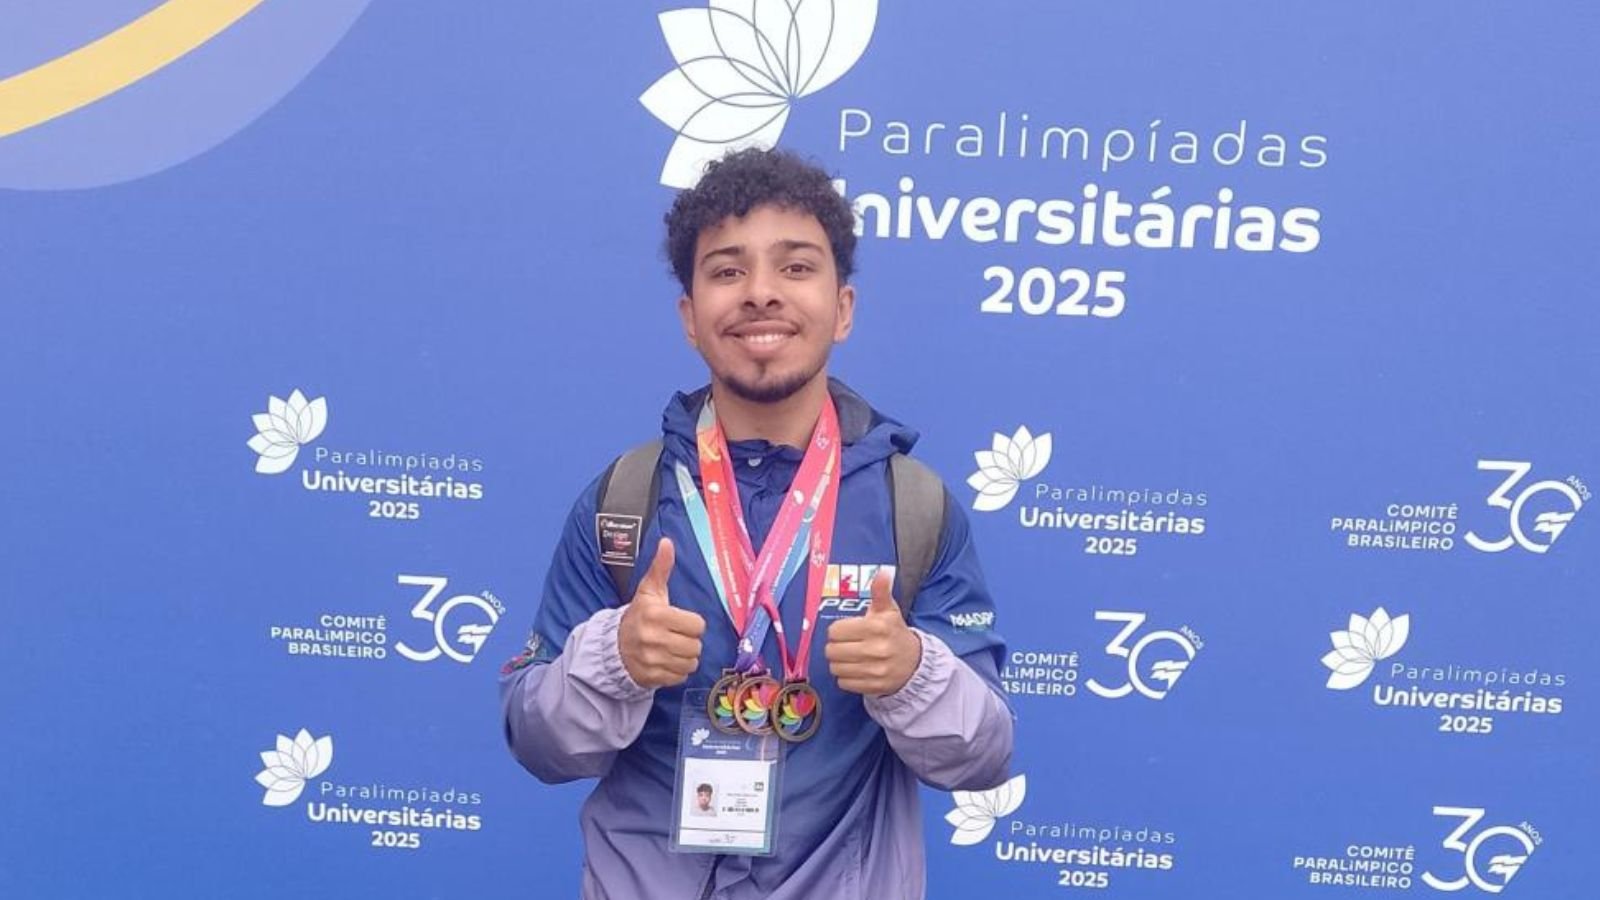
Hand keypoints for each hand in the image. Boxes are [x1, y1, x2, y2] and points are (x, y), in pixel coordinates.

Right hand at [618, 538, 705, 687]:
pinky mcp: (651, 677)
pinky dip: (677, 670)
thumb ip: (661, 567)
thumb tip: (666, 542)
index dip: (692, 623)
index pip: (697, 625)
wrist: (612, 646)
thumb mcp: (649, 591)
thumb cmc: (639, 615)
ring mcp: (652, 660)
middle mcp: (653, 638)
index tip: (680, 621)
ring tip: (672, 648)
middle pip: (696, 646)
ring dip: (685, 656)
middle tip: (676, 635)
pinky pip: (681, 676)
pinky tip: (666, 660)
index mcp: (656, 615)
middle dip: (689, 641)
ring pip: (691, 663)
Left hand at [825, 568, 921, 695]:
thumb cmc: (895, 633)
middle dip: (836, 646)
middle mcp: (876, 649)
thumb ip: (881, 592)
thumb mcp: (889, 611)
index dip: (838, 630)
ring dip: (840, 662)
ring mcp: (875, 670)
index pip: (835, 631)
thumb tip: (883, 573)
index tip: (847, 630)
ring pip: (836, 668)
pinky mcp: (873, 687)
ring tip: (851, 657)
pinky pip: (843, 683)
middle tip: (847, 644)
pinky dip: (846, 677)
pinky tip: (857, 669)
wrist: (915, 663)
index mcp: (877, 627)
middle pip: (832, 650)